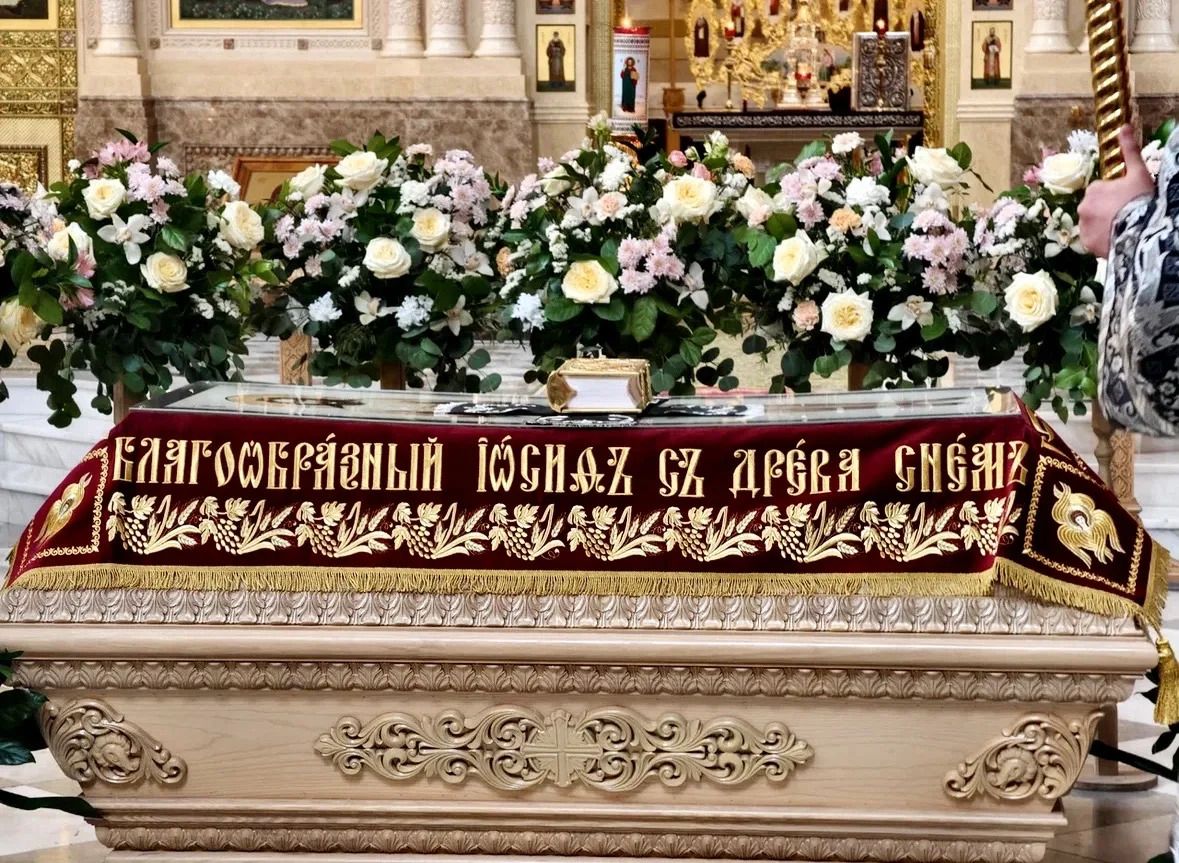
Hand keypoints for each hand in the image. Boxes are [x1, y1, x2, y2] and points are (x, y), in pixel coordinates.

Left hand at [1078, 125, 1155, 257]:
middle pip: (1095, 207)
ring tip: (1122, 226)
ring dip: (1103, 224)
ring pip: (1093, 223)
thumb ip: (1129, 150)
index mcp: (1093, 189)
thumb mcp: (1139, 172)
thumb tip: (1124, 126)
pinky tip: (1116, 237)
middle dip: (1107, 209)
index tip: (1127, 199)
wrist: (1141, 231)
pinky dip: (1101, 239)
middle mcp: (1082, 207)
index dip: (1115, 194)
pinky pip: (1092, 239)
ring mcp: (1083, 227)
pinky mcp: (1087, 244)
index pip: (1101, 190)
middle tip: (1126, 213)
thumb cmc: (1141, 200)